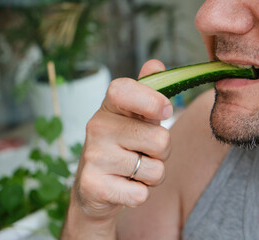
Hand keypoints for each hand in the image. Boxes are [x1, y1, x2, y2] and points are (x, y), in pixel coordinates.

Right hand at [72, 59, 172, 219]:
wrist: (94, 189)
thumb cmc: (123, 147)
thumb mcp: (135, 119)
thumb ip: (148, 93)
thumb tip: (156, 64)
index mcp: (109, 107)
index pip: (123, 89)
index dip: (151, 100)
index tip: (166, 110)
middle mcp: (97, 127)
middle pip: (159, 139)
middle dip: (162, 151)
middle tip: (144, 152)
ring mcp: (93, 157)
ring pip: (154, 170)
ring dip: (152, 175)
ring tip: (133, 170)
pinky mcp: (93, 186)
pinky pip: (141, 194)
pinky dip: (140, 194)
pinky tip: (124, 187)